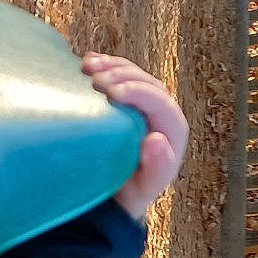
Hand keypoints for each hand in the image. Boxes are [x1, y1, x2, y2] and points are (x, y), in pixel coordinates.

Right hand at [81, 52, 187, 221]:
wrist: (110, 195)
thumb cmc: (127, 195)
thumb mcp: (142, 191)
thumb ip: (157, 170)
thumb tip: (156, 139)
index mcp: (171, 132)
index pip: (161, 103)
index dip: (139, 93)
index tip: (112, 93)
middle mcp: (160, 113)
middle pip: (147, 82)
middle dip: (122, 76)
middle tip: (95, 81)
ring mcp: (141, 103)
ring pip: (133, 73)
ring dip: (111, 66)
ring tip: (87, 67)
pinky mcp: (124, 99)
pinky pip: (118, 73)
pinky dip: (103, 64)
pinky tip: (86, 62)